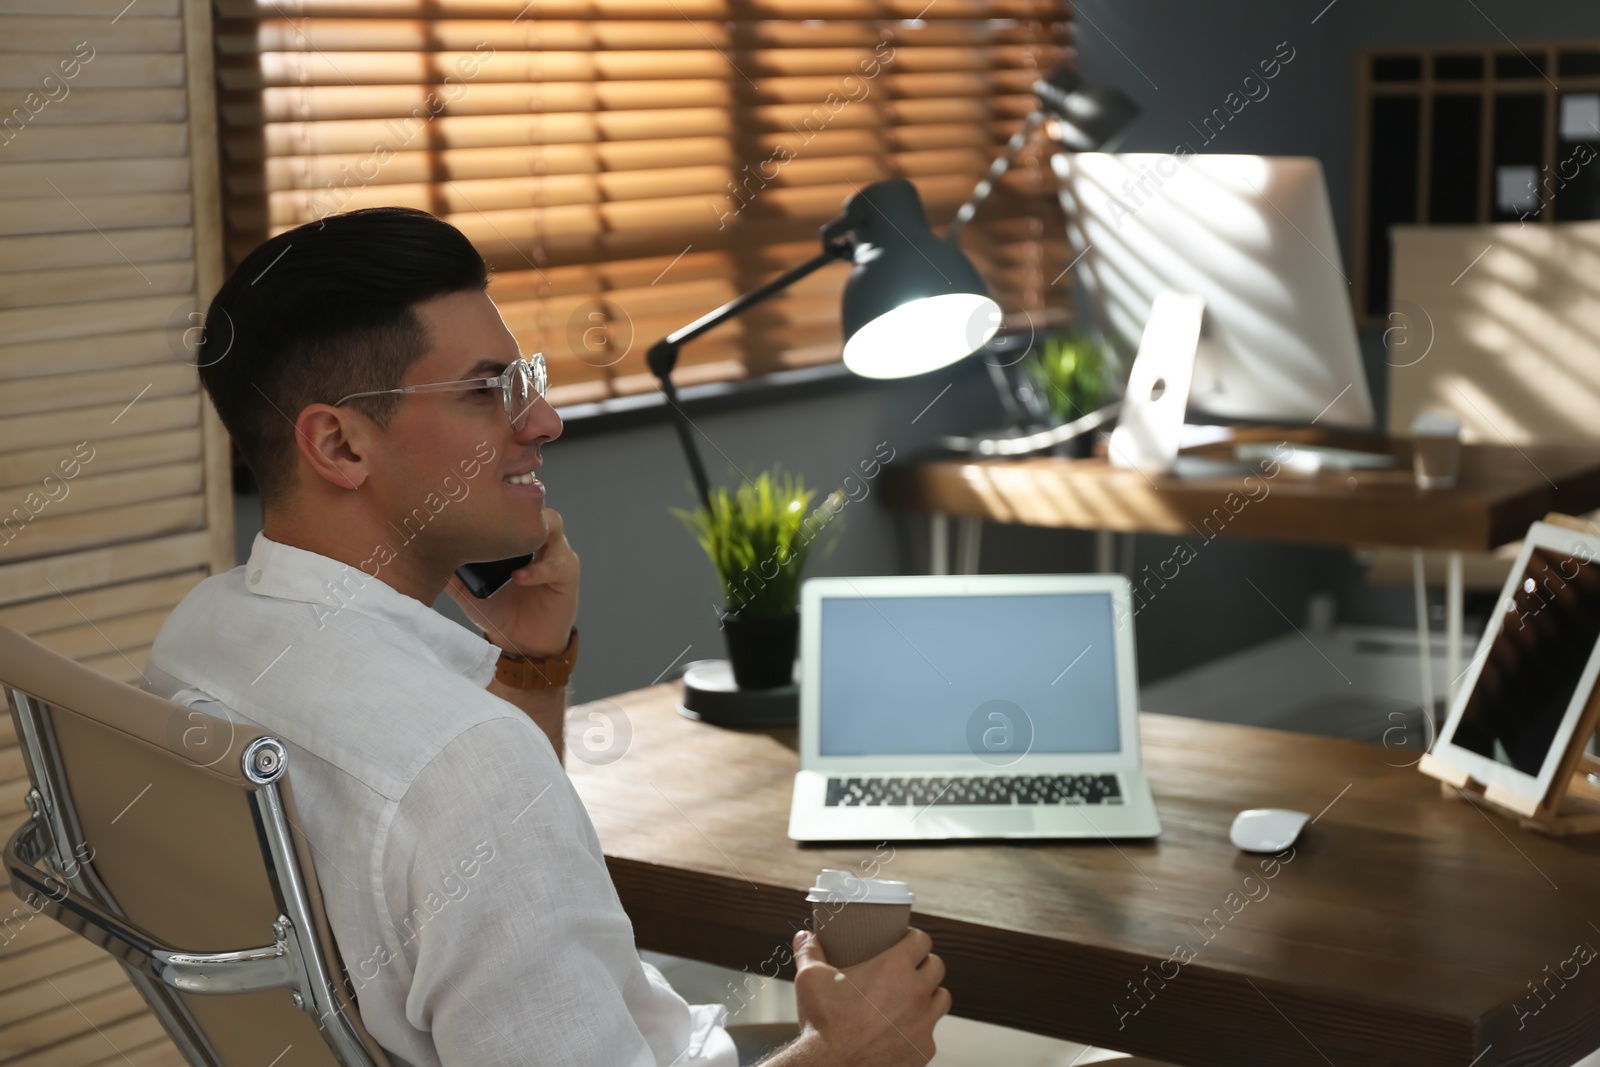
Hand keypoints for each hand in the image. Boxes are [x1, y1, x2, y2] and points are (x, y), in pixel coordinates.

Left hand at [446, 508, 578, 657]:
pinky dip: (537, 569)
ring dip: (532, 531)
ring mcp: (556, 553)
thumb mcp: (468, 589)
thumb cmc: (498, 611)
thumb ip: (452, 571)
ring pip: (552, 524)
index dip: (498, 497)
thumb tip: (423, 556)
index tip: (474, 499)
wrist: (521, 643)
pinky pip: (556, 564)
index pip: (511, 504)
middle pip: (534, 504)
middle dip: (518, 504)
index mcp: (516, 536)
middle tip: (495, 511)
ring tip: (511, 543)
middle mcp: (537, 538)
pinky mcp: (567, 574)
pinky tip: (519, 577)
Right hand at [784, 926, 948, 1066]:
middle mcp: (916, 993)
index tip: (905, 941)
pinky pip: (931, 1032)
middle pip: (937, 966)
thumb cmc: (823, 1021)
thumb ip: (809, 951)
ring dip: (929, 994)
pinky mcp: (924, 1050)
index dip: (914, 938)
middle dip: (923, 964)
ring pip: (941, 998)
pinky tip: (903, 1029)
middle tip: (907, 969)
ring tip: (911, 997)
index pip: (922, 940)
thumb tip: (804, 936)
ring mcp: (924, 1023)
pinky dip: (920, 1028)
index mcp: (894, 968)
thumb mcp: (810, 979)